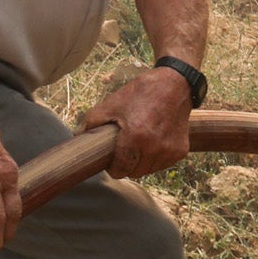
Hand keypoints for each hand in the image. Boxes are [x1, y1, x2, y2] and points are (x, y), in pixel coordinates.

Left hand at [82, 63, 196, 179]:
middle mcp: (155, 148)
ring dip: (142, 163)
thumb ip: (91, 121)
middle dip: (127, 165)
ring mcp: (169, 151)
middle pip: (134, 173)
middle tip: (125, 149)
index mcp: (136, 137)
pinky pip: (163, 164)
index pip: (120, 171)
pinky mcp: (180, 151)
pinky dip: (156, 158)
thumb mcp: (112, 103)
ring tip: (139, 143)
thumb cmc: (141, 93)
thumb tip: (77, 136)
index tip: (112, 160)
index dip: (113, 167)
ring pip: (149, 170)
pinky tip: (153, 141)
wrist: (174, 85)